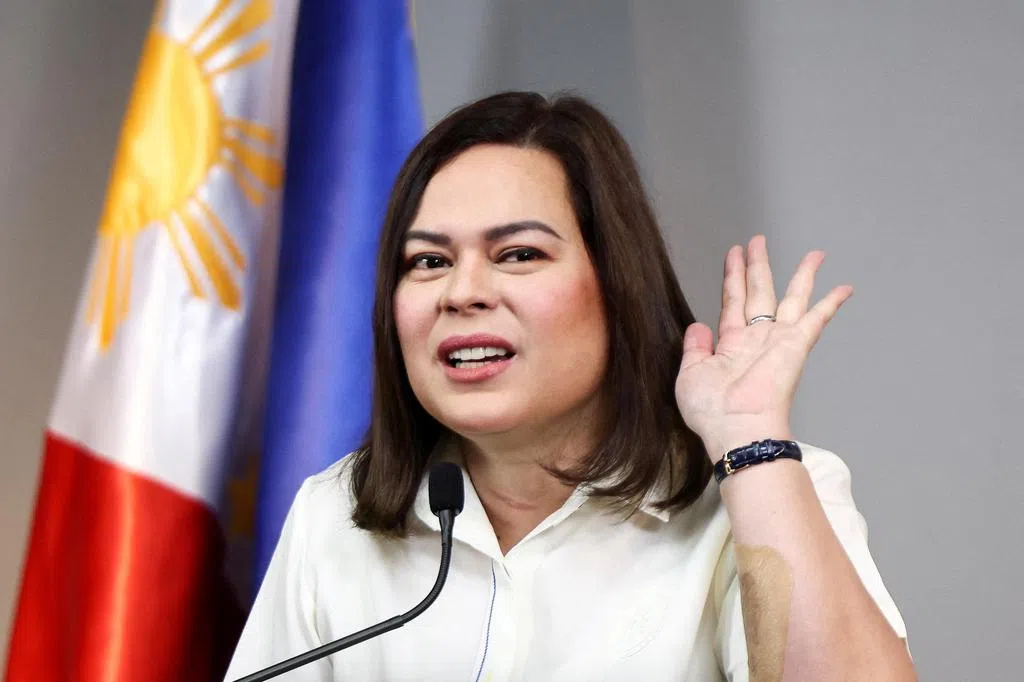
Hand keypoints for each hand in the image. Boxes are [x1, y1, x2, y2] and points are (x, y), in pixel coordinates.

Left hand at [675, 235, 853, 461]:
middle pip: (759, 291)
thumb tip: (697, 326)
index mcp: (731, 345)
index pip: (732, 301)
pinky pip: (818, 319)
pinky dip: (831, 302)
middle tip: (758, 240)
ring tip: (814, 253)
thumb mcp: (690, 375)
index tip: (735, 253)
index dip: (733, 276)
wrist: (737, 430)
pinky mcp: (796, 346)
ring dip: (801, 274)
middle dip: (758, 265)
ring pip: (792, 298)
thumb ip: (694, 348)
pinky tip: (845, 287)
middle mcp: (757, 339)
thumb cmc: (712, 412)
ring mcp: (778, 341)